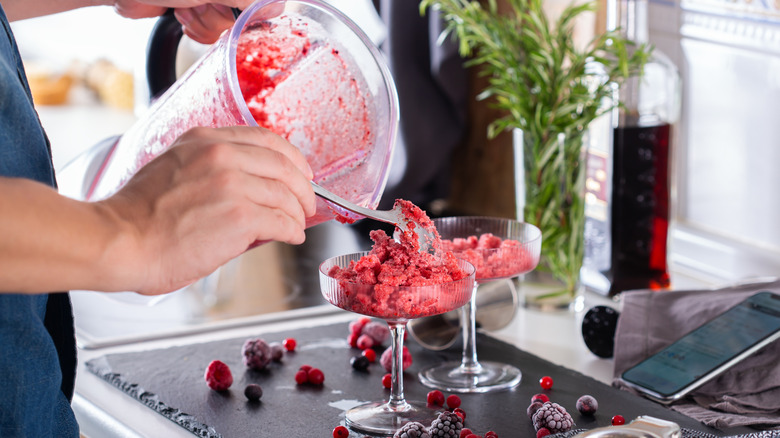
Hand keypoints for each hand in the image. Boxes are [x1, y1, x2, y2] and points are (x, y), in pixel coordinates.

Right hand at [100, 126, 315, 294]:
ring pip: (286, 194)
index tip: (300, 172)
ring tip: (297, 224)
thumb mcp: (173, 170)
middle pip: (283, 164)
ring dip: (297, 212)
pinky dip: (292, 230)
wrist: (120, 241)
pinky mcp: (239, 216)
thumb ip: (210, 170)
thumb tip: (247, 189)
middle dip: (302, 187)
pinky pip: (282, 221)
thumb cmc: (138, 217)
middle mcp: (220, 155)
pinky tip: (291, 236)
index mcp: (203, 140)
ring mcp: (232, 184)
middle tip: (307, 203)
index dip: (290, 157)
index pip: (264, 139)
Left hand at [111, 0, 254, 42]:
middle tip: (199, 2)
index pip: (261, 2)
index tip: (236, 14)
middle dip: (218, 13)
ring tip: (184, 5)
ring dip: (202, 21)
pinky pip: (208, 33)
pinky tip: (180, 13)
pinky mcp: (194, 10)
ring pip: (225, 26)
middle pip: (243, 13)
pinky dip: (194, 28)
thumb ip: (249, 0)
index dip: (251, 10)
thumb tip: (278, 7)